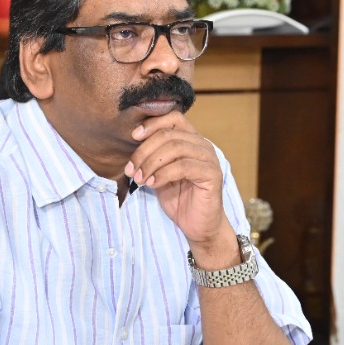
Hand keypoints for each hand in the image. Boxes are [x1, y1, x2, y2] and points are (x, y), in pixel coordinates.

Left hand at [126, 112, 227, 248]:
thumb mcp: (159, 172)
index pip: (173, 118)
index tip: (133, 137)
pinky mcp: (212, 175)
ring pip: (175, 148)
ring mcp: (209, 159)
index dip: (152, 124)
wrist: (198, 226)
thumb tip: (133, 140)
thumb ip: (153, 156)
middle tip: (130, 169)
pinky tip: (152, 183)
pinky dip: (163, 174)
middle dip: (144, 151)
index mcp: (192, 140)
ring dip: (151, 163)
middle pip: (169, 134)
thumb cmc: (179, 199)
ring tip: (139, 179)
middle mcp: (203, 145)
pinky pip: (183, 167)